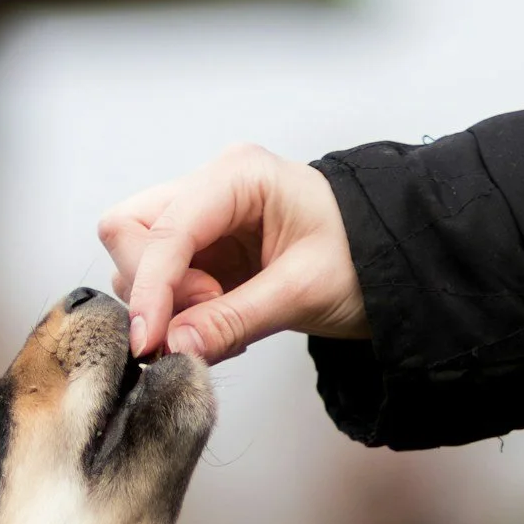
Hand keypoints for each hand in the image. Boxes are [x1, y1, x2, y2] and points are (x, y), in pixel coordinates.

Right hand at [98, 144, 368, 362]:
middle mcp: (212, 187)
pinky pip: (164, 283)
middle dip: (152, 287)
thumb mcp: (303, 292)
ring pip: (138, 258)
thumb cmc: (362, 258)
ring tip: (224, 323)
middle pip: (130, 230)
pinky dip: (180, 313)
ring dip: (167, 304)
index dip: (149, 287)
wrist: (393, 263)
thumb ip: (233, 320)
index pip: (163, 228)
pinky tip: (221, 325)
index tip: (149, 342)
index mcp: (239, 175)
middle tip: (204, 319)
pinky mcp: (205, 250)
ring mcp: (204, 218)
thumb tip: (174, 348)